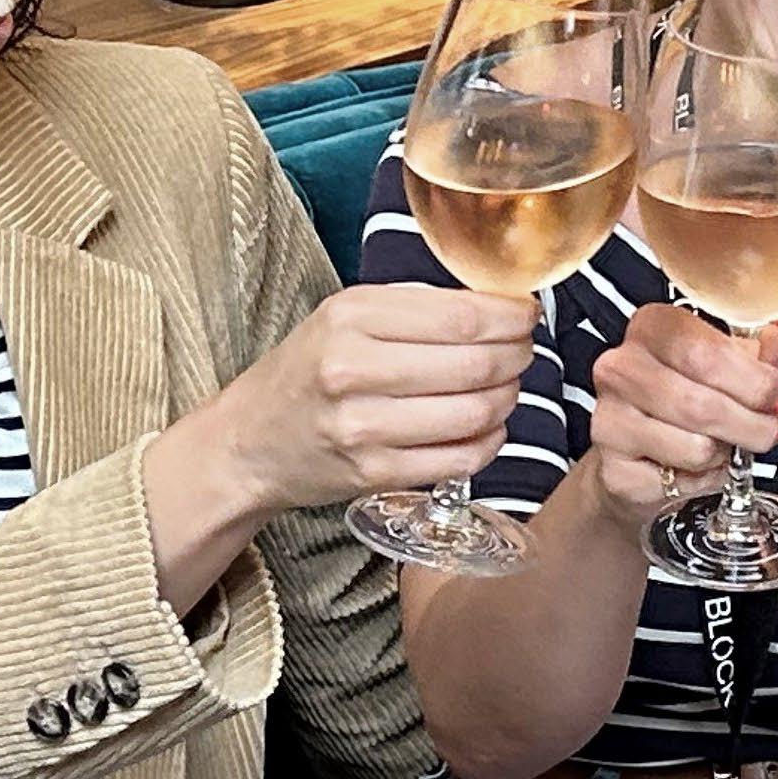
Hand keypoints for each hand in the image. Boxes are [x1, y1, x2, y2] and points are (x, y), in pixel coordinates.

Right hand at [205, 283, 534, 515]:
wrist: (249, 441)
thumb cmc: (308, 370)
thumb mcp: (346, 316)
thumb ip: (418, 307)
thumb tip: (501, 304)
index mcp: (351, 318)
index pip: (463, 316)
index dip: (513, 318)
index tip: (528, 316)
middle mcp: (353, 370)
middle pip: (477, 364)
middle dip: (517, 356)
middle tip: (523, 352)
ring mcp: (364, 428)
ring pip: (476, 412)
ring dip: (509, 398)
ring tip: (506, 387)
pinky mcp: (375, 474)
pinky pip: (462, 458)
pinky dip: (491, 440)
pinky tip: (488, 426)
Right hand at [587, 304, 777, 531]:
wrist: (636, 455)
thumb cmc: (681, 398)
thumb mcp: (720, 365)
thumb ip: (752, 352)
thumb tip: (774, 344)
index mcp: (651, 328)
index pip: (706, 353)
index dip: (753, 380)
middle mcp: (622, 369)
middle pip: (702, 404)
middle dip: (751, 423)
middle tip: (770, 430)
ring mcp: (611, 419)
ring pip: (696, 446)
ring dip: (727, 453)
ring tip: (726, 445)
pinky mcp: (613, 469)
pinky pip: (682, 480)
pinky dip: (704, 478)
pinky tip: (698, 466)